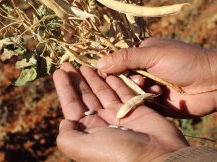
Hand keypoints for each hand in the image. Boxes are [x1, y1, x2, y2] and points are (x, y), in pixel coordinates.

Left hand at [53, 63, 187, 161]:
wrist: (158, 157)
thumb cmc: (120, 153)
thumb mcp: (85, 147)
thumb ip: (68, 137)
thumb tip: (63, 123)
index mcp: (88, 133)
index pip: (72, 106)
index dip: (65, 89)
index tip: (58, 71)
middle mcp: (102, 123)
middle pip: (86, 97)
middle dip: (77, 80)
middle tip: (69, 63)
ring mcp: (120, 116)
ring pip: (103, 92)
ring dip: (94, 78)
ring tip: (86, 64)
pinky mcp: (136, 110)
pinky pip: (124, 92)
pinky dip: (116, 82)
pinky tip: (108, 71)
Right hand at [97, 38, 216, 116]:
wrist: (214, 82)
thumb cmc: (185, 61)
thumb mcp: (153, 54)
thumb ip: (126, 58)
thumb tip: (98, 63)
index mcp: (142, 52)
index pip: (117, 59)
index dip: (110, 66)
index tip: (102, 72)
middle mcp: (143, 69)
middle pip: (120, 77)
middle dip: (125, 79)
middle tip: (139, 80)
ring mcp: (149, 86)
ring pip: (129, 91)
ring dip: (137, 90)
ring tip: (152, 88)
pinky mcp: (155, 103)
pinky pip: (140, 103)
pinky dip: (145, 100)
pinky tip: (157, 96)